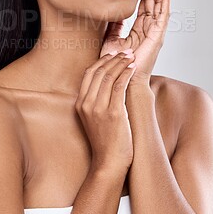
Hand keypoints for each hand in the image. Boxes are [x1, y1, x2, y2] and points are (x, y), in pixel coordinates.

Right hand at [75, 51, 136, 173]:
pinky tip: (132, 68)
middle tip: (125, 51)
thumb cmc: (105, 140)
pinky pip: (118, 86)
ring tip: (130, 56)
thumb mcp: (94, 118)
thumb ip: (97, 100)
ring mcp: (98, 108)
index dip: (101, 61)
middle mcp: (86, 103)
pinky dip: (126, 74)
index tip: (113, 55)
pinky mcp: (112, 113)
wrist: (109, 162)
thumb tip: (109, 82)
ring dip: (121, 63)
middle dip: (113, 58)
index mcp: (80, 103)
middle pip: (98, 72)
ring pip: (108, 76)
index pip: (88, 74)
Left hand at [100, 0, 172, 87]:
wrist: (121, 78)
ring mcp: (155, 31)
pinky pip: (163, 13)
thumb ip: (113, 25)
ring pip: (159, 3)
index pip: (144, 2)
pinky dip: (166, 0)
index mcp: (140, 27)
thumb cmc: (116, 63)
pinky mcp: (157, 35)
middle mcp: (150, 27)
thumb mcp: (111, 39)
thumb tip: (111, 11)